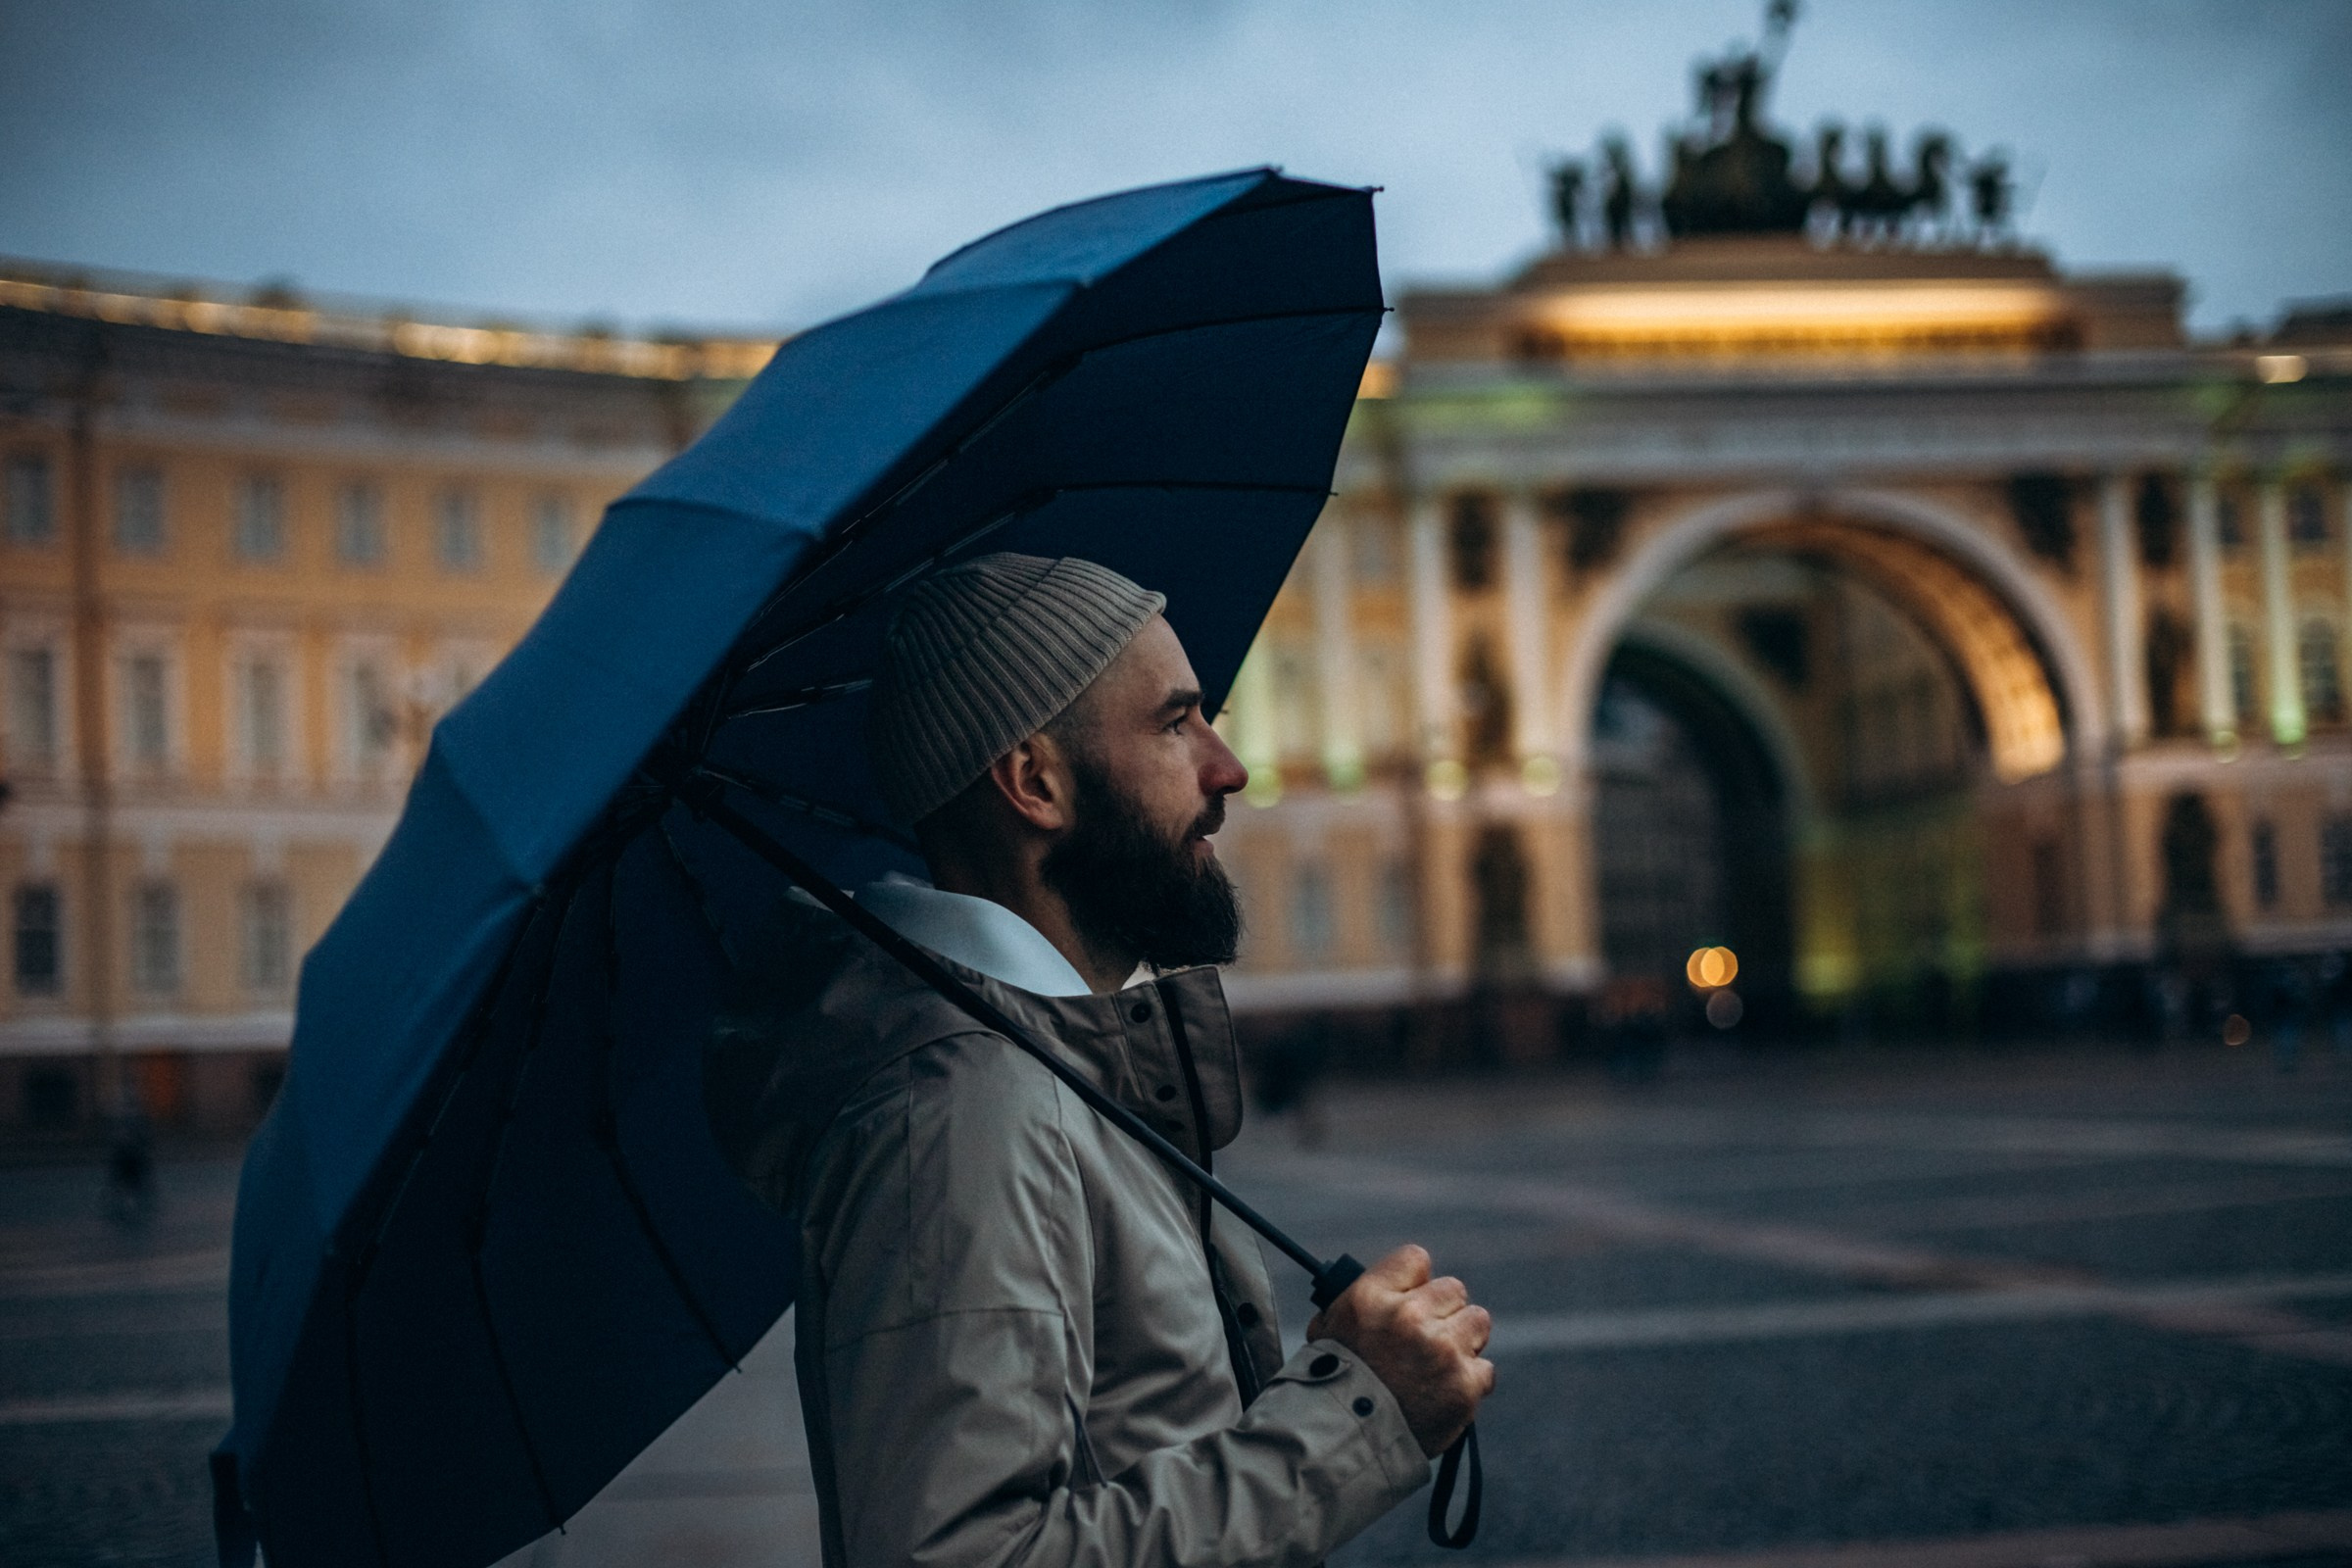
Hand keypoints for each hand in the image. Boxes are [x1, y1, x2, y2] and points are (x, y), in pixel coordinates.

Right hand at [1305, 1244, 1493, 1457]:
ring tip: (1439, 1364)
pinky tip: (1443, 1393)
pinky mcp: (1464, 1385)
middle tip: (1427, 1338)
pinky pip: (1484, 1369)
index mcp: (1371, 1296)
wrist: (1341, 1443)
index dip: (1416, 1281)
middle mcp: (1409, 1316)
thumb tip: (1395, 1287)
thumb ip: (1365, 1300)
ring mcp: (1441, 1350)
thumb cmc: (1330, 1386)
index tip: (1413, 1298)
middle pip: (1454, 1290)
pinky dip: (1469, 1382)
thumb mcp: (1330, 1328)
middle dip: (1444, 1312)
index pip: (1416, 1259)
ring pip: (1478, 1322)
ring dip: (1463, 1340)